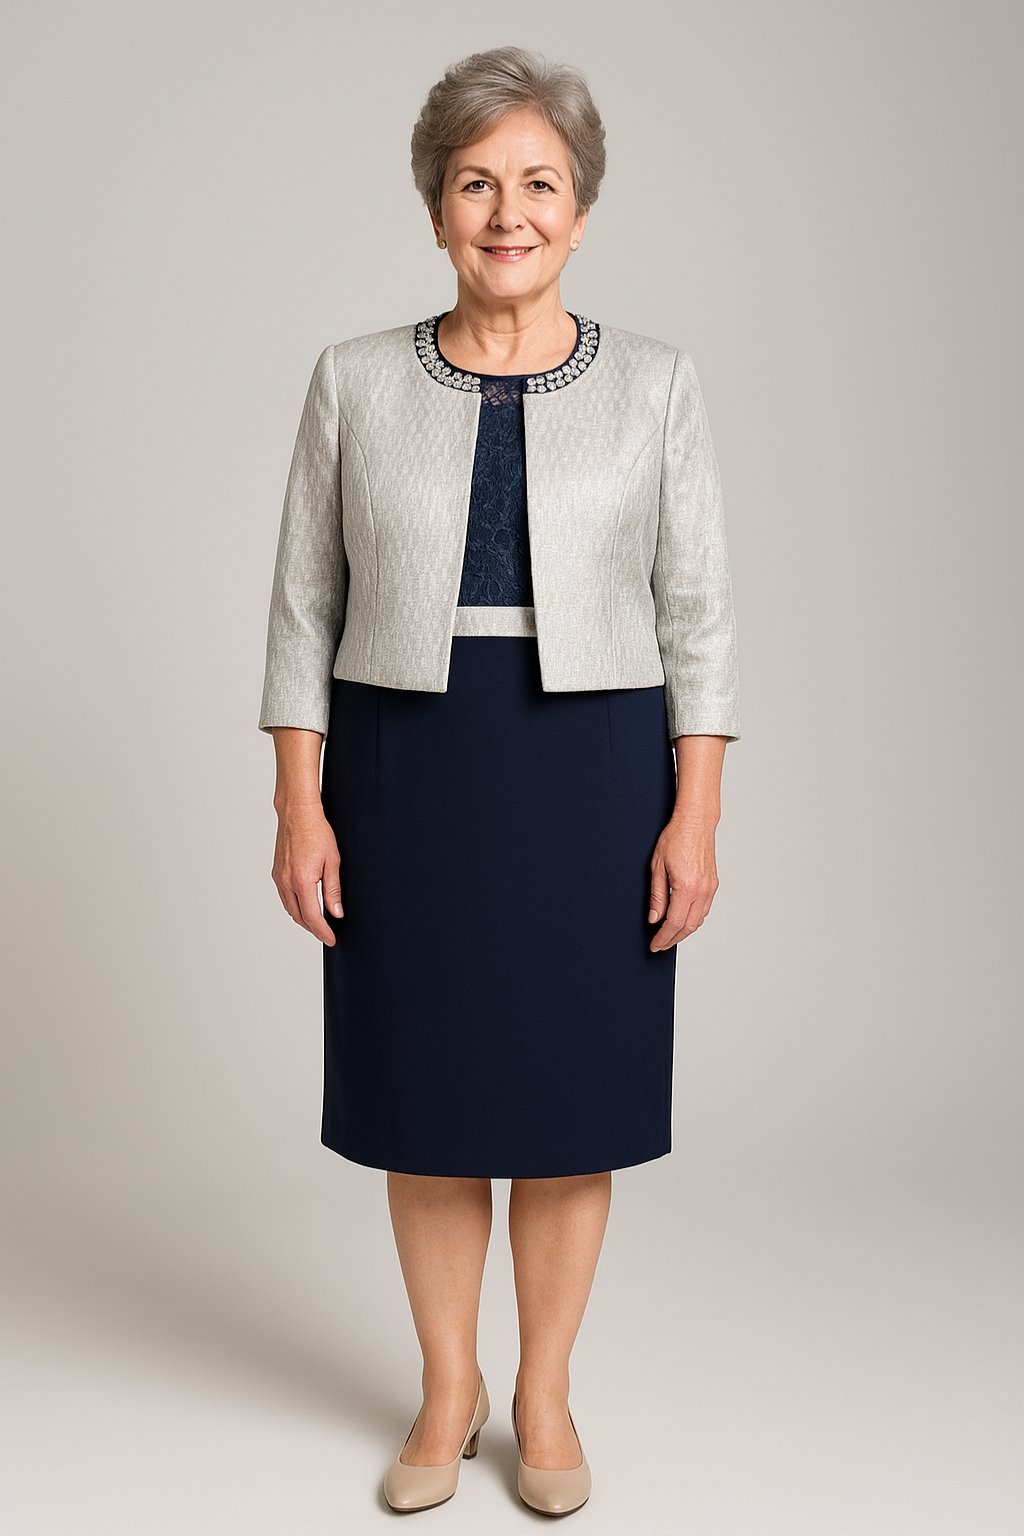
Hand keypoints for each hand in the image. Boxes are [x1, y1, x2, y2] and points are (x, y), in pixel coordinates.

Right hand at [271, 802, 343, 944]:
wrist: (297, 814)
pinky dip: (295, 906)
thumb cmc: (317, 832)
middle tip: (327, 934)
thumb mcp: (333, 862)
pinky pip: (284, 897)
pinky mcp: (276, 872)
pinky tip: (305, 906)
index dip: (322, 931)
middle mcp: (286, 881)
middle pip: (299, 916)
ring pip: (290, 908)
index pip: (312, 917)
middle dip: (313, 929)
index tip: (331, 939)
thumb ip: (333, 890)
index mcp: (302, 881)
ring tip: (318, 924)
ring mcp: (279, 877)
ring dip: (303, 919)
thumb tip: (336, 913)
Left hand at [647, 815, 718, 950]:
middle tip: (661, 944)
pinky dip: (693, 919)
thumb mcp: (657, 867)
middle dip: (673, 939)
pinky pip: (704, 910)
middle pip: (688, 926)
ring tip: (669, 935)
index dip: (663, 937)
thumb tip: (654, 918)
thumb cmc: (676, 838)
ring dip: (684, 931)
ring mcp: (710, 888)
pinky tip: (683, 920)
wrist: (696, 823)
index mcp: (686, 887)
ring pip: (698, 920)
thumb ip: (656, 896)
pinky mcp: (713, 884)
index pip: (674, 923)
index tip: (655, 945)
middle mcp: (701, 890)